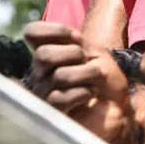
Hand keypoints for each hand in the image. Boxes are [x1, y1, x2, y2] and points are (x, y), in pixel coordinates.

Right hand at [24, 21, 140, 143]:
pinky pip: (62, 99)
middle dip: (73, 53)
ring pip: (59, 76)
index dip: (54, 30)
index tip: (78, 38)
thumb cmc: (101, 79)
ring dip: (86, 73)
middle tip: (87, 60)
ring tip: (96, 76)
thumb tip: (74, 37)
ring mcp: (43, 94)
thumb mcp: (92, 53)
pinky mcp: (53, 113)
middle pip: (43, 55)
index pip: (31, 32)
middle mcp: (38, 74)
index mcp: (46, 56)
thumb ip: (77, 41)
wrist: (113, 108)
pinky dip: (83, 92)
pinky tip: (91, 93)